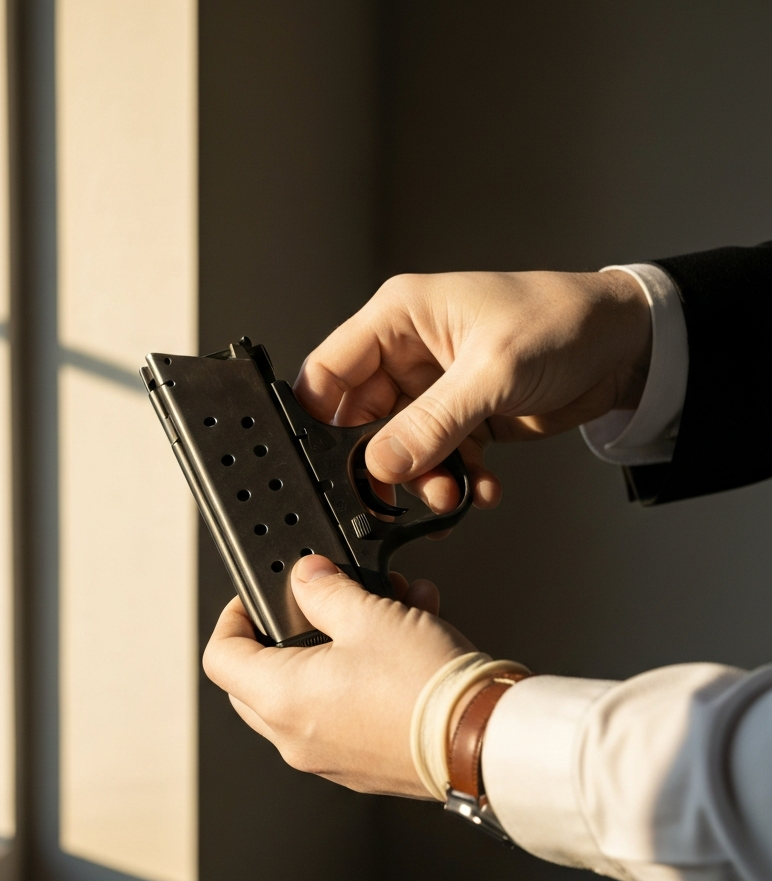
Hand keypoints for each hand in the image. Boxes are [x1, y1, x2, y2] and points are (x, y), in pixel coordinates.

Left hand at [202, 554, 475, 796]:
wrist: (487, 741)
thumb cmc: (427, 688)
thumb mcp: (368, 614)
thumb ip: (324, 589)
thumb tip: (305, 577)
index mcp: (282, 699)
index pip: (220, 658)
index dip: (231, 618)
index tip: (253, 597)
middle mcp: (296, 737)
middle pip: (257, 679)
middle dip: (283, 634)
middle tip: (313, 606)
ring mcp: (329, 757)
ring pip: (308, 692)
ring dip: (335, 647)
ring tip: (383, 610)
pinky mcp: (363, 764)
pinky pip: (344, 711)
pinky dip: (361, 676)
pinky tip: (405, 639)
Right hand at [294, 270, 650, 512]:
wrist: (626, 346)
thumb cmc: (561, 323)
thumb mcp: (494, 371)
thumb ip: (434, 422)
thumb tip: (381, 464)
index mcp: (398, 319)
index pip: (328, 373)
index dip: (320, 422)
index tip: (330, 468)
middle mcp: (406, 353)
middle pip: (359, 420)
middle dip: (381, 463)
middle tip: (398, 494)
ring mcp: (432, 389)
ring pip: (399, 448)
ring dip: (423, 478)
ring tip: (452, 496)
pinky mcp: (460, 417)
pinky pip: (439, 459)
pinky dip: (456, 479)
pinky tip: (480, 488)